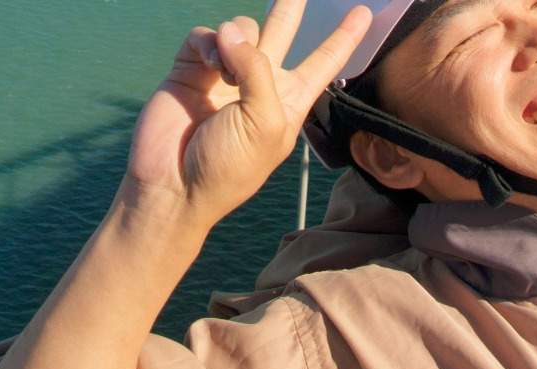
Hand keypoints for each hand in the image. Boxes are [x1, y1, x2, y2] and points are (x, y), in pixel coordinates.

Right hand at [122, 0, 370, 228]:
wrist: (173, 184)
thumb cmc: (229, 166)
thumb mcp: (265, 122)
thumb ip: (257, 70)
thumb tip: (230, 32)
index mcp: (289, 100)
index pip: (324, 62)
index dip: (344, 38)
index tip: (363, 12)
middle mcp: (260, 82)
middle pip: (284, 31)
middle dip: (291, 6)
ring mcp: (225, 73)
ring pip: (242, 29)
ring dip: (239, 40)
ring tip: (226, 71)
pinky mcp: (193, 67)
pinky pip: (207, 36)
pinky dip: (210, 43)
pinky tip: (210, 64)